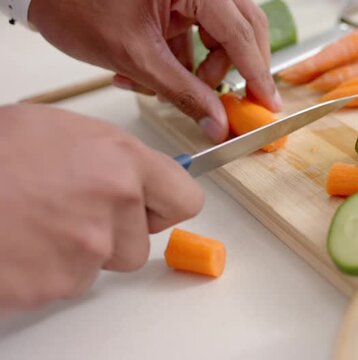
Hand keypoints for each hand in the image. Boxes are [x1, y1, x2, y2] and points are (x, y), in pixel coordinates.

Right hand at [0, 105, 203, 309]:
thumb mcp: (60, 128)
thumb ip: (112, 156)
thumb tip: (137, 176)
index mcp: (122, 162)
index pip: (185, 199)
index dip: (166, 204)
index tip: (154, 206)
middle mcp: (114, 207)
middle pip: (141, 242)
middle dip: (115, 233)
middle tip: (71, 211)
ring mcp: (86, 250)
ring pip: (104, 263)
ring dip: (80, 251)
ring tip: (37, 222)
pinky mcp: (55, 284)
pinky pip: (66, 282)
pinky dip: (47, 269)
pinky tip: (20, 242)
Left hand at [28, 0, 281, 142]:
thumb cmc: (74, 4)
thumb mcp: (136, 56)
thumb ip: (183, 92)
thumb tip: (216, 121)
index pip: (240, 32)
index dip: (256, 73)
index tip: (267, 102)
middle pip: (241, 29)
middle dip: (232, 70)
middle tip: (235, 103)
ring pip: (220, 34)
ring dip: (200, 69)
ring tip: (166, 88)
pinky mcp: (174, 1)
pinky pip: (195, 34)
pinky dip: (182, 60)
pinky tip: (151, 77)